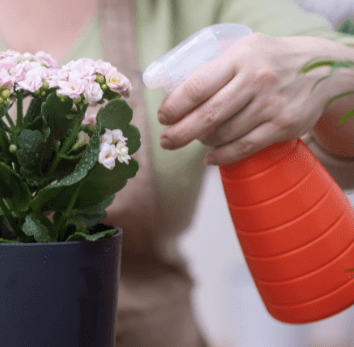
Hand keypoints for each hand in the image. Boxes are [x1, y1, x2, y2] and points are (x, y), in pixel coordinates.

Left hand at [157, 33, 350, 164]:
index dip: (174, 107)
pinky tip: (210, 157)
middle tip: (166, 141)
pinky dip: (222, 155)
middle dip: (179, 133)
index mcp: (239, 58)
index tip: (163, 117)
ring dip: (204, 141)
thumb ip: (213, 69)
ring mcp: (271, 104)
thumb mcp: (243, 51)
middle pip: (207, 116)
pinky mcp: (283, 125)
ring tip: (199, 139)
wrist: (321, 68)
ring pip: (223, 134)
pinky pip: (244, 147)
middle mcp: (256, 80)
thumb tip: (173, 95)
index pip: (196, 86)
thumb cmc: (269, 61)